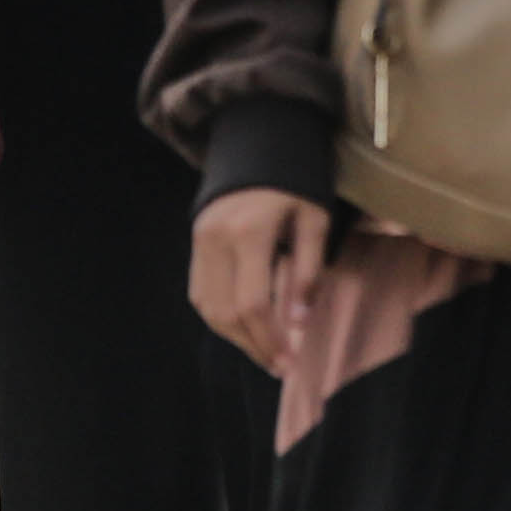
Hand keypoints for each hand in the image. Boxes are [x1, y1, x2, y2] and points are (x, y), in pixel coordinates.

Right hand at [191, 187, 335, 375]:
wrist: (258, 145)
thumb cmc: (295, 183)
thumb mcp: (314, 220)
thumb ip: (308, 272)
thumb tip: (299, 324)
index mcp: (248, 233)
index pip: (252, 303)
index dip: (269, 339)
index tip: (289, 364)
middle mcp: (216, 239)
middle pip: (226, 313)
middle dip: (253, 346)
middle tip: (279, 366)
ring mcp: (200, 241)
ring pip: (208, 307)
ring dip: (236, 337)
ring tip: (265, 352)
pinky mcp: (195, 243)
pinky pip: (201, 293)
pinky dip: (221, 317)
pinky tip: (245, 328)